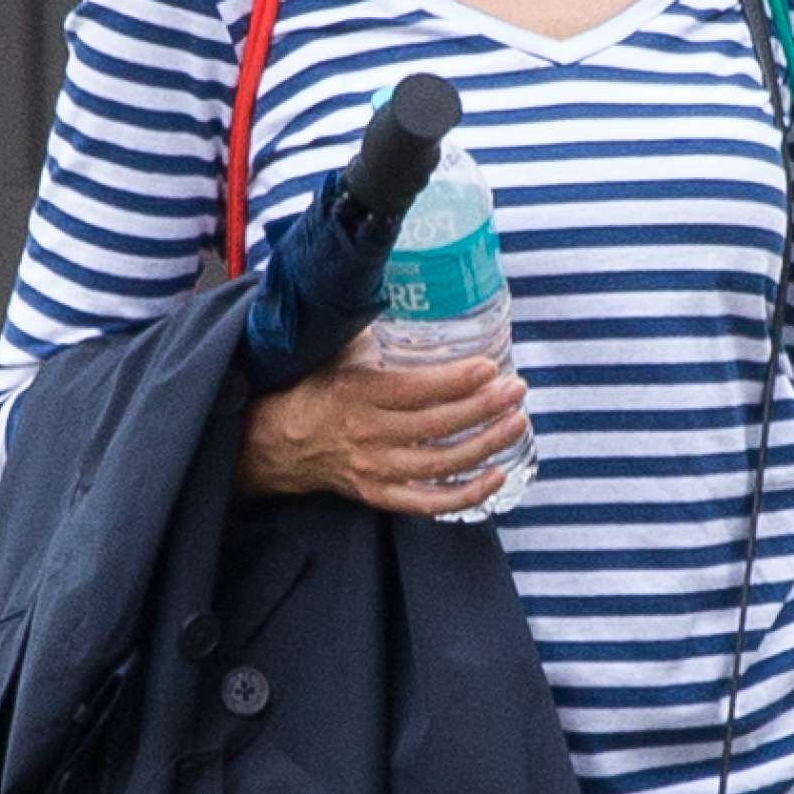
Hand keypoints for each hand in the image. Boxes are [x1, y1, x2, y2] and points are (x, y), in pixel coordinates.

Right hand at [232, 327, 529, 515]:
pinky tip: (497, 475)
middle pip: (436, 427)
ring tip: (517, 423)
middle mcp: (368, 435)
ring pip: (440, 465)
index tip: (490, 366)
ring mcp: (375, 470)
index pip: (416, 390)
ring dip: (485, 445)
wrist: (276, 440)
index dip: (456, 381)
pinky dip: (466, 495)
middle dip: (483, 408)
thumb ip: (377, 330)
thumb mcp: (341, 351)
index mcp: (357, 394)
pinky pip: (428, 503)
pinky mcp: (379, 494)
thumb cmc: (316, 386)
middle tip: (516, 389)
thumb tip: (416, 290)